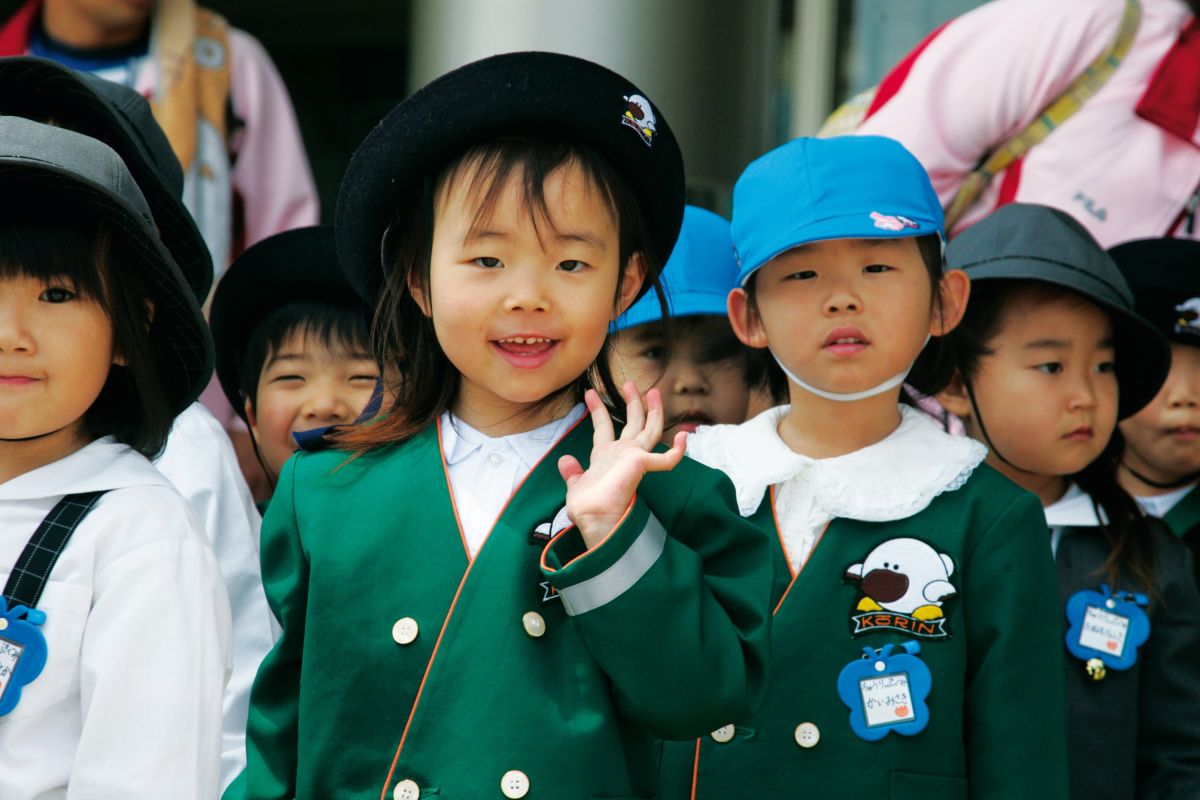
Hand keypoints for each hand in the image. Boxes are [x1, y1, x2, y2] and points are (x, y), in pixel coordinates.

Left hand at [558, 382, 685, 548]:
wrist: (595, 519)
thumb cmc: (587, 508)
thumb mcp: (576, 484)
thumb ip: (573, 472)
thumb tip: (564, 460)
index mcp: (606, 457)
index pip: (603, 428)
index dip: (597, 410)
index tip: (589, 394)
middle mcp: (623, 455)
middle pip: (633, 422)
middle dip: (632, 402)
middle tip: (629, 383)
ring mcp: (635, 458)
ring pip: (650, 429)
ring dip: (652, 410)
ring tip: (652, 390)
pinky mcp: (643, 464)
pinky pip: (668, 459)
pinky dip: (678, 449)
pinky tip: (685, 435)